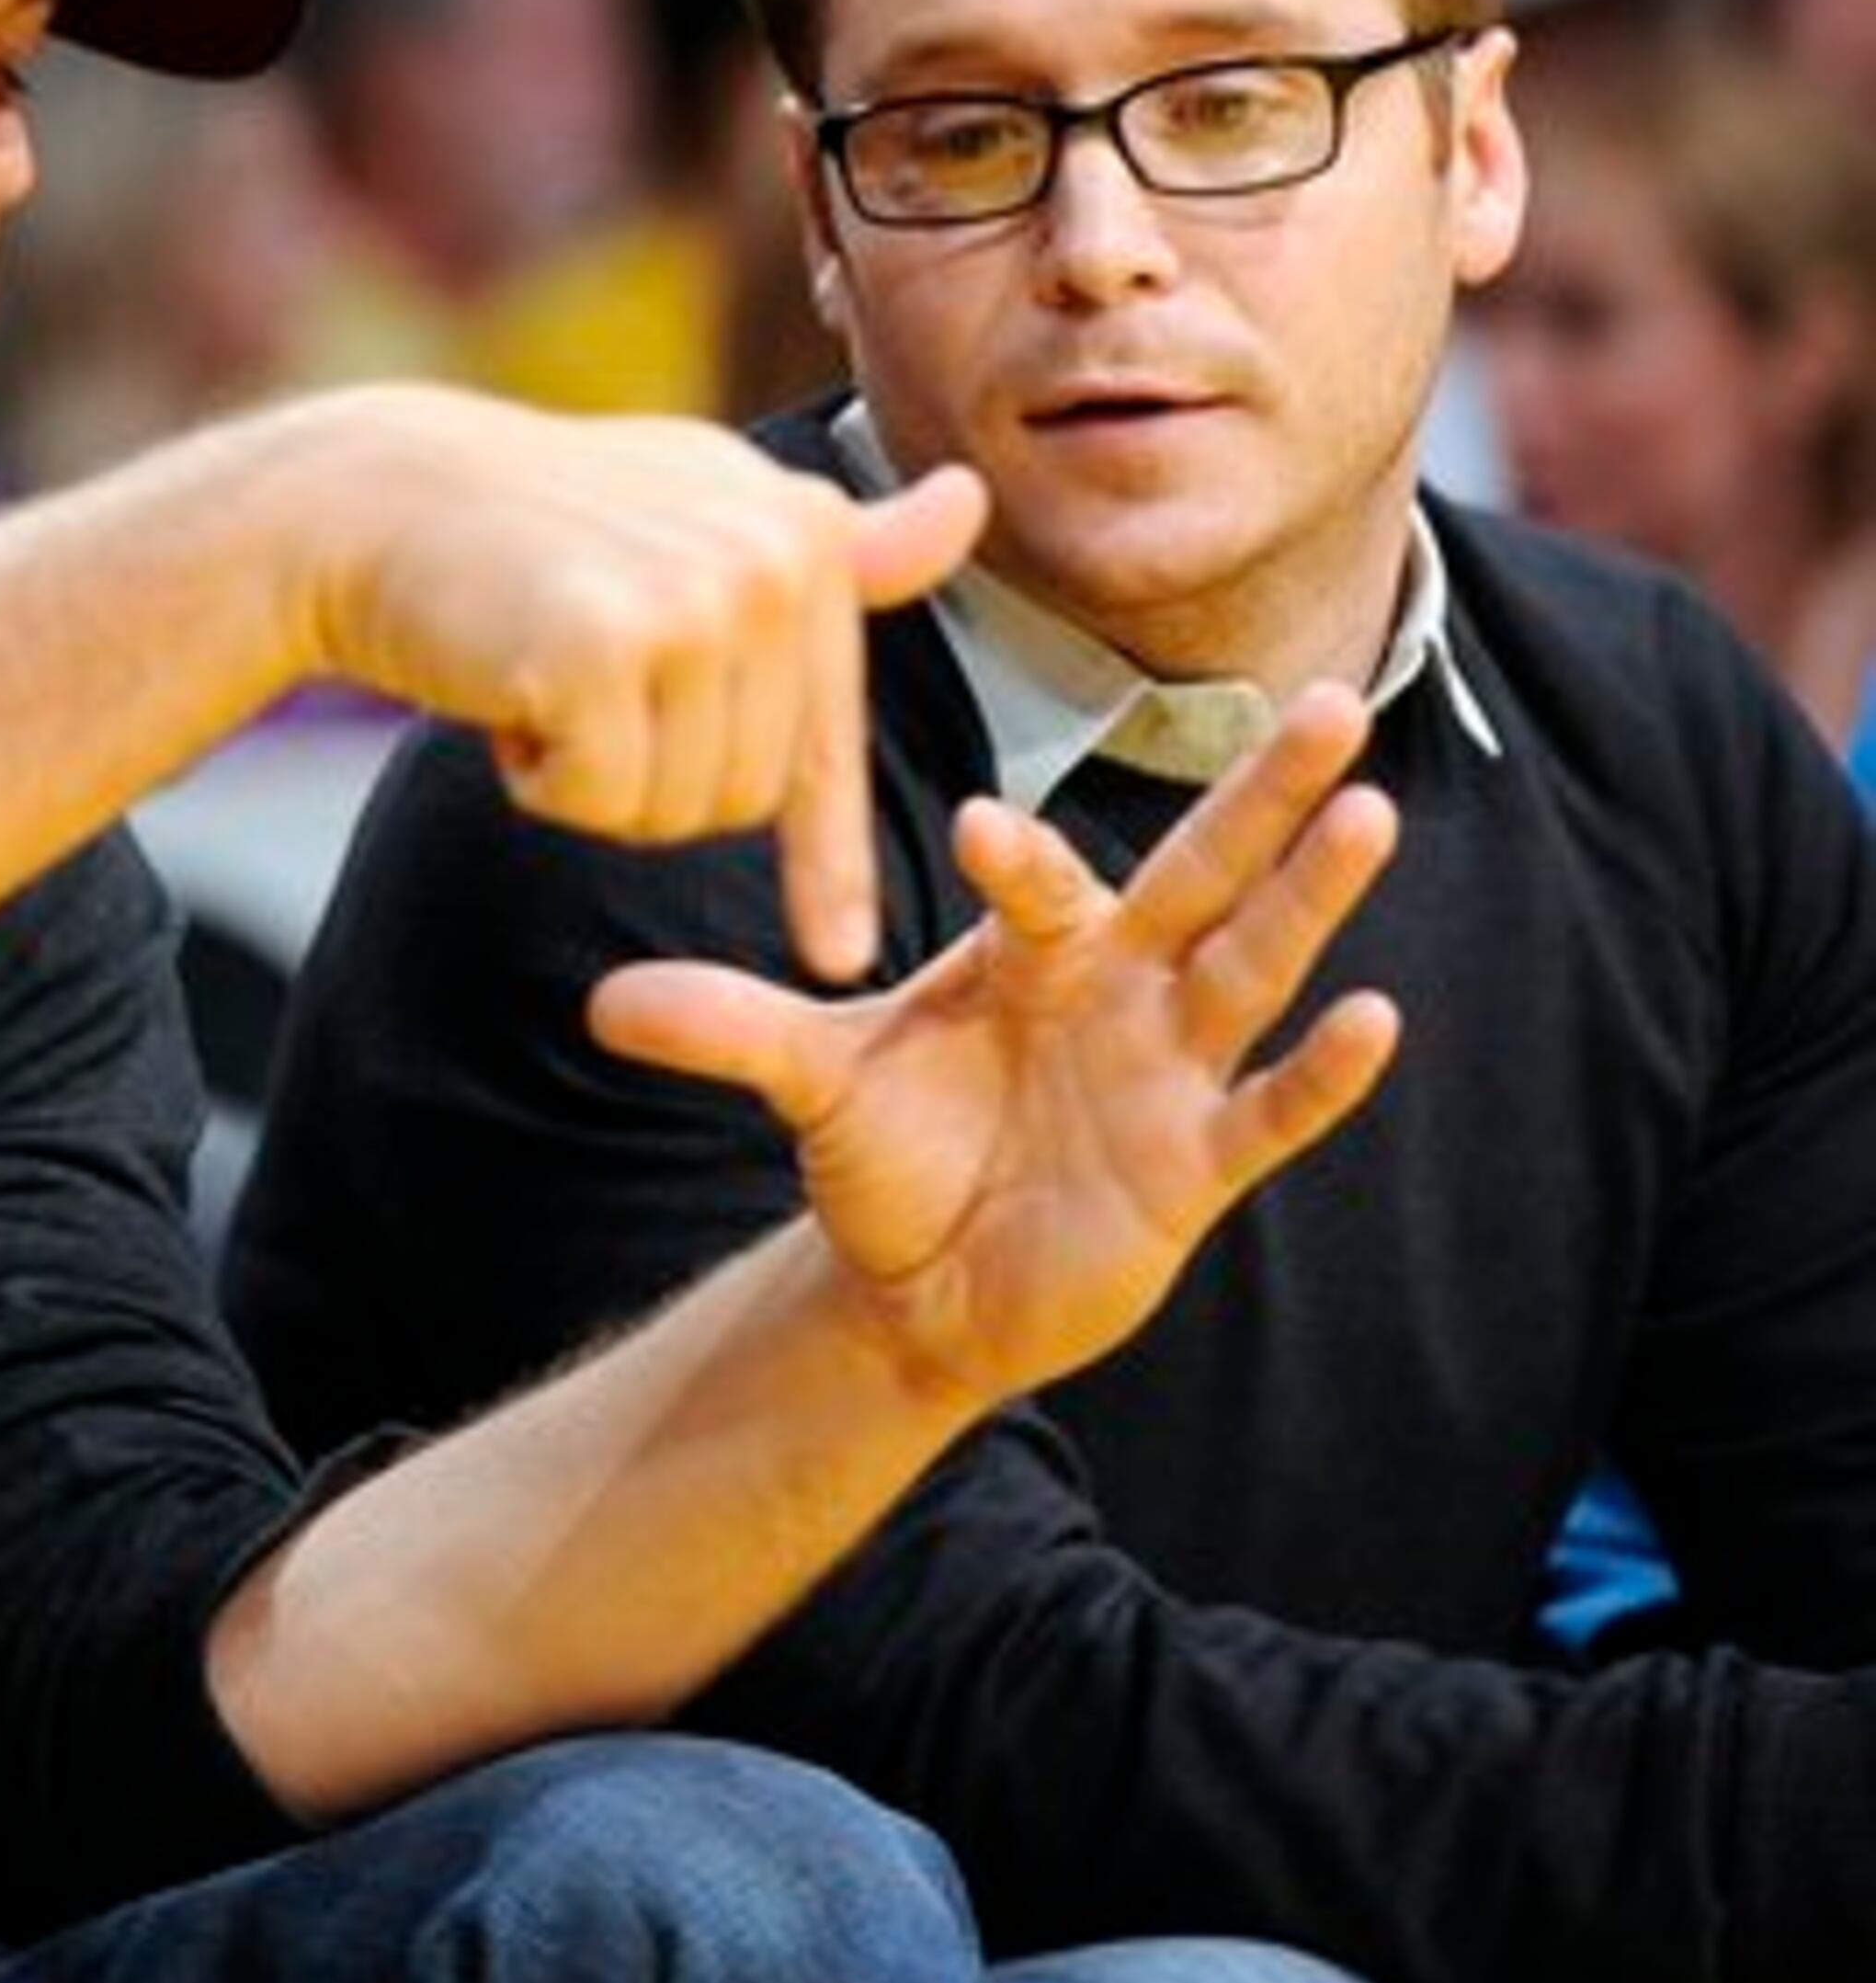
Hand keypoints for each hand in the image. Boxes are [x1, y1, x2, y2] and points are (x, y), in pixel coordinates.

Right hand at [292, 390, 984, 978]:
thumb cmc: (531, 526)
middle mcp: (769, 553)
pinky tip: (502, 690)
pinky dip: (541, 780)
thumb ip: (839, 546)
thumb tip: (972, 503)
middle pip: (744, 794)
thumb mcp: (697, 511)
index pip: (825, 736)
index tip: (841, 954)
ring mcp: (692, 598)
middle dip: (649, 776)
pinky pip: (601, 803)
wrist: (367, 500)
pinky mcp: (605, 646)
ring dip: (594, 780)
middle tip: (577, 687)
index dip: (827, 859)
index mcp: (800, 529)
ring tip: (541, 675)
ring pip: (677, 810)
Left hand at [584, 682, 1400, 1406]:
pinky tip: (1377, 1017)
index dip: (1016, 857)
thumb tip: (605, 1004)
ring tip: (1370, 813)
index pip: (1038, 879)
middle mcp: (1116, 989)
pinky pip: (1269, 1110)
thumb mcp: (808, 1082)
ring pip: (1254, 966)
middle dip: (1263, 797)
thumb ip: (727, 1030)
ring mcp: (1167, 1071)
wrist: (919, 1281)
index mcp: (1028, 949)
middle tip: (1329, 700)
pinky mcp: (1196, 1168)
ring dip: (1311, 896)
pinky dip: (1321, 1072)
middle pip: (1200, 875)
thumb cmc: (887, 1150)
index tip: (975, 830)